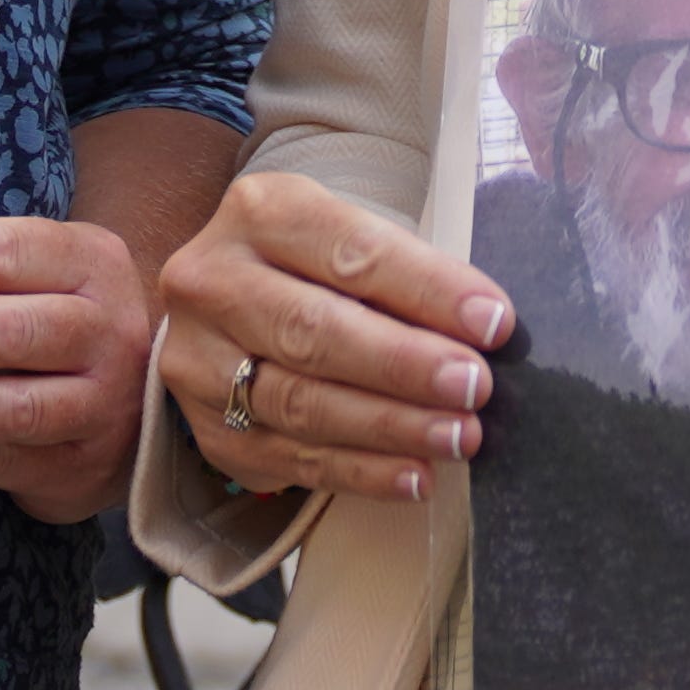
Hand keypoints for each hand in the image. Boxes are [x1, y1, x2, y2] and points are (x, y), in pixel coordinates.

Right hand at [154, 170, 504, 510]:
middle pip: (314, 331)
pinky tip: (414, 476)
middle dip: (404, 365)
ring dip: (390, 427)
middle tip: (473, 388)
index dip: (426, 290)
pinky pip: (290, 458)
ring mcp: (197, 359)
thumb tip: (485, 330)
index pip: (351, 254)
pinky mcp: (204, 426)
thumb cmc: (310, 266)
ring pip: (301, 402)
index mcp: (260, 213)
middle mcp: (213, 282)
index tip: (492, 322)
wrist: (221, 301)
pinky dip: (360, 472)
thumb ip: (402, 278)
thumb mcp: (345, 238)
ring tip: (457, 438)